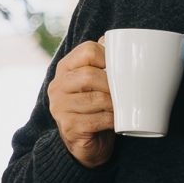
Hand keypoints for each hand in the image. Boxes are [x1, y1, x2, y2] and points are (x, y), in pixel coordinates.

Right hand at [46, 40, 116, 168]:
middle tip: (126, 91)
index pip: (87, 51)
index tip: (120, 68)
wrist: (86, 142)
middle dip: (112, 84)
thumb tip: (120, 40)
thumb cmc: (95, 106)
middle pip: (89, 75)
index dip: (108, 57)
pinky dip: (112, 120)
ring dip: (114, 103)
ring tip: (123, 106)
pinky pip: (96, 120)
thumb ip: (103, 61)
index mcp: (65, 68)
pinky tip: (117, 121)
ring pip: (94, 99)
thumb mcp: (96, 81)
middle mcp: (57, 86)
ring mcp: (60, 108)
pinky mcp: (68, 127)